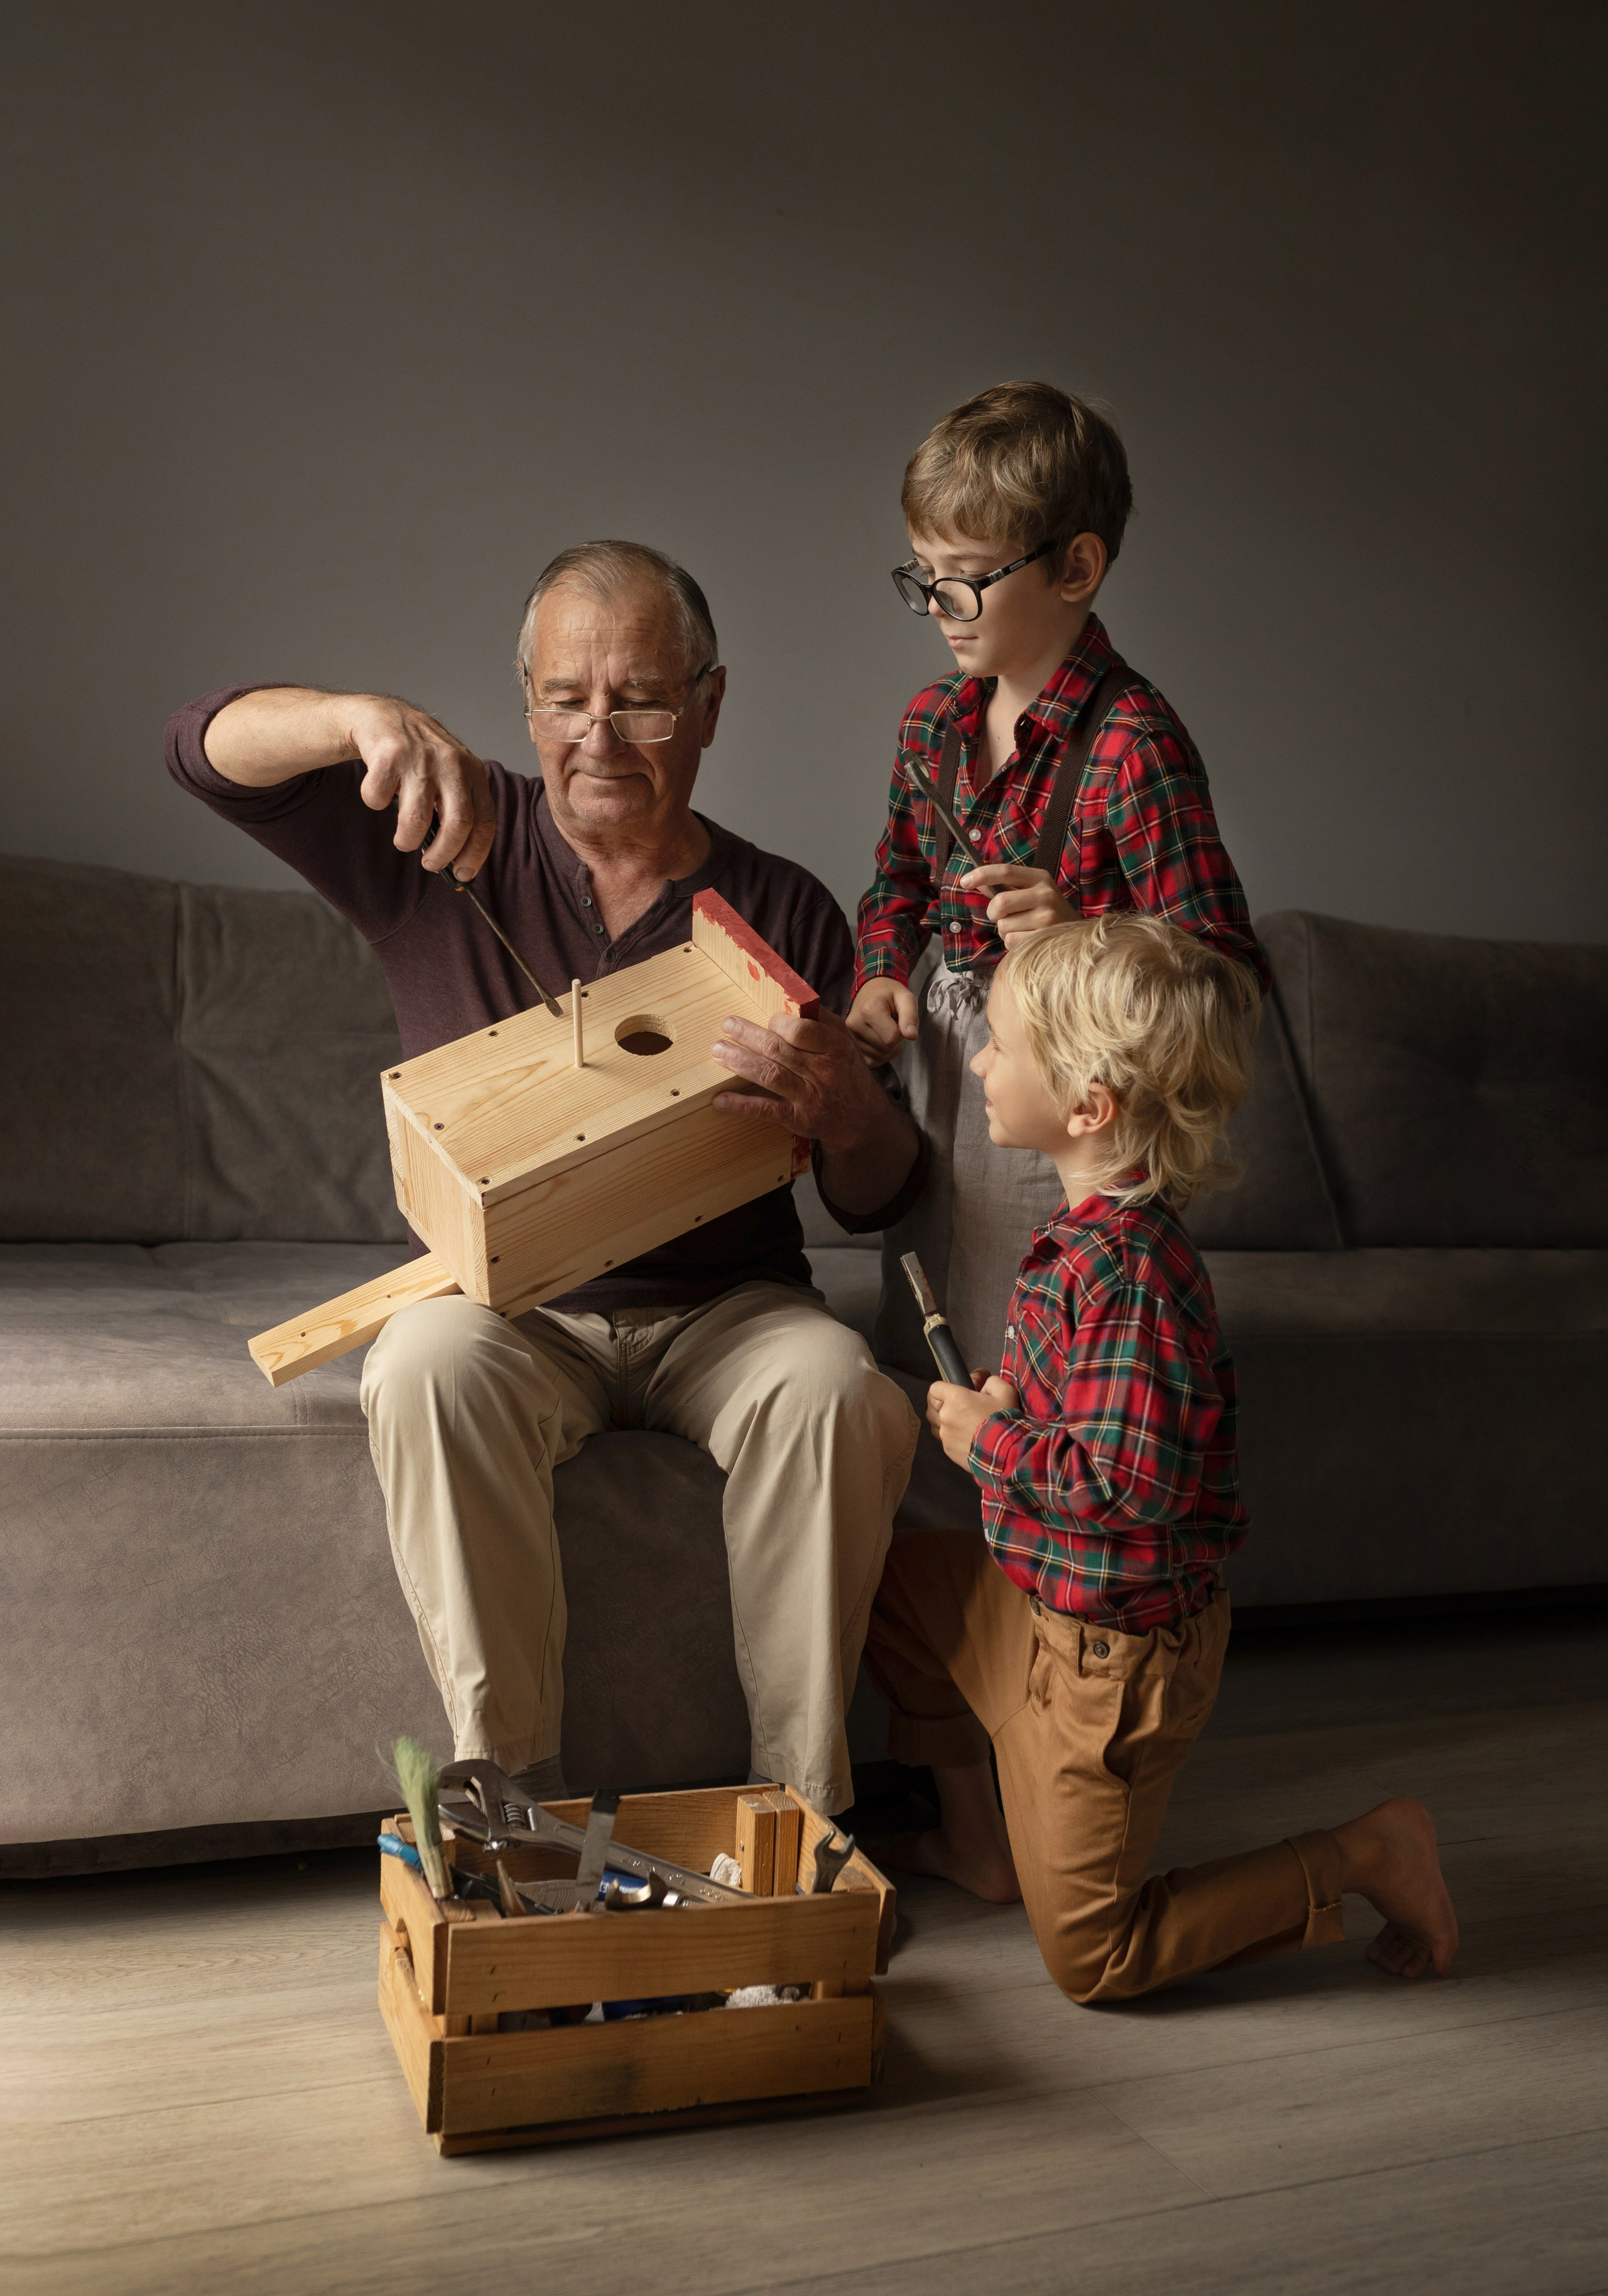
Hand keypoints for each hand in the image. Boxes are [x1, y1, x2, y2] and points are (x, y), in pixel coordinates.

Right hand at [349, 696, 496, 879]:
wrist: (384, 718)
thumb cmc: (420, 758)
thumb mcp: (450, 776)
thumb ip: (456, 811)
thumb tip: (458, 862)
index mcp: (473, 773)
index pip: (485, 822)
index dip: (475, 854)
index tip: (463, 874)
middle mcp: (452, 764)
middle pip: (458, 825)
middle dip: (442, 856)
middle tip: (430, 865)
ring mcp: (421, 759)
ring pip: (416, 820)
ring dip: (407, 840)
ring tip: (403, 839)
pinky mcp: (389, 756)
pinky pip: (380, 800)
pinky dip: (376, 803)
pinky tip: (380, 792)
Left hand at [709, 1007, 897, 1153]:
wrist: (862, 1118)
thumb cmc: (847, 1072)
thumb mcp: (845, 1041)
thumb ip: (822, 1021)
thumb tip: (793, 999)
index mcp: (836, 1048)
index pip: (801, 1031)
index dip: (779, 1023)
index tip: (768, 1020)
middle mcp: (823, 1073)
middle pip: (778, 1050)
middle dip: (748, 1036)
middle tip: (727, 1025)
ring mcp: (810, 1098)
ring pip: (769, 1075)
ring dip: (739, 1062)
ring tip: (718, 1051)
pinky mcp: (798, 1120)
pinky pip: (766, 1110)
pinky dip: (741, 1105)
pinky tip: (721, 1099)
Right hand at [847, 977, 919, 1065]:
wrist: (870, 990)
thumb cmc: (890, 994)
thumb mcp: (906, 998)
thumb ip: (911, 1016)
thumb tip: (912, 1037)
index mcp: (869, 1010)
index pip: (891, 1038)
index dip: (900, 1032)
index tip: (897, 1020)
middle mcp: (855, 1023)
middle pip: (884, 1048)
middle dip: (893, 1040)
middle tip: (891, 1024)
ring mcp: (849, 1034)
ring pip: (877, 1056)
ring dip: (886, 1047)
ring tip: (883, 1029)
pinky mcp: (849, 1042)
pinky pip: (869, 1061)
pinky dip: (878, 1055)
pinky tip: (879, 1041)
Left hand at [927, 1373, 1020, 1465]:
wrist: (1006, 1452)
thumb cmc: (1003, 1420)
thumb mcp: (1005, 1393)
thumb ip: (991, 1382)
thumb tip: (984, 1382)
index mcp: (955, 1398)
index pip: (935, 1388)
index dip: (943, 1389)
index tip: (955, 1393)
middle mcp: (945, 1416)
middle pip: (932, 1407)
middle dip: (943, 1406)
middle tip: (961, 1409)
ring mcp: (945, 1435)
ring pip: (937, 1425)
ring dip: (946, 1423)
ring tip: (963, 1425)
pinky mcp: (948, 1451)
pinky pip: (945, 1441)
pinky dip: (952, 1438)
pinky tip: (967, 1439)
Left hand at [959, 864, 1073, 949]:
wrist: (1076, 934)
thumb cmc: (1046, 911)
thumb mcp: (1030, 891)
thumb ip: (1004, 886)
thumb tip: (974, 881)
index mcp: (1039, 877)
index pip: (1005, 871)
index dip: (982, 874)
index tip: (964, 881)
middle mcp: (1045, 894)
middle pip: (1000, 903)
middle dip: (993, 913)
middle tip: (1001, 917)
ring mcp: (1047, 917)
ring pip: (1004, 926)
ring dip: (1005, 931)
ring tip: (1022, 929)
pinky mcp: (1044, 938)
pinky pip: (1011, 942)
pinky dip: (1013, 944)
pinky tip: (1027, 939)